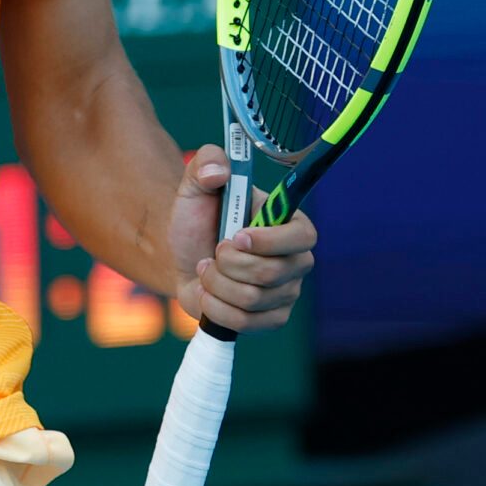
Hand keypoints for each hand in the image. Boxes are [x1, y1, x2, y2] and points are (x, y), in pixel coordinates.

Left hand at [165, 145, 316, 332]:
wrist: (183, 257)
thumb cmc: (198, 219)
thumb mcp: (196, 184)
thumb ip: (207, 163)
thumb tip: (219, 171)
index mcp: (291, 223)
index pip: (302, 237)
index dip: (269, 242)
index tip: (234, 236)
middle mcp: (297, 260)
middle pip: (270, 274)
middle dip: (228, 264)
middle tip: (213, 252)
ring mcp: (286, 292)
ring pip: (251, 299)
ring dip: (216, 284)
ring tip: (207, 270)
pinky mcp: (271, 319)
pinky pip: (245, 323)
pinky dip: (216, 308)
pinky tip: (209, 293)